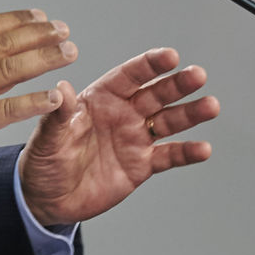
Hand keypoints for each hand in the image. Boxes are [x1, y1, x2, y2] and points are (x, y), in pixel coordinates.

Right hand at [0, 10, 77, 194]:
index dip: (16, 20)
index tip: (39, 16)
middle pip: (3, 43)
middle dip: (38, 34)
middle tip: (63, 30)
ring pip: (10, 68)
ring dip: (44, 58)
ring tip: (69, 52)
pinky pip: (7, 109)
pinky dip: (33, 101)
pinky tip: (54, 97)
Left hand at [16, 47, 219, 225]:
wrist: (48, 198)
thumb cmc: (44, 161)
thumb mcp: (46, 138)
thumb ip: (58, 115)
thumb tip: (60, 89)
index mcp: (100, 99)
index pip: (129, 76)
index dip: (149, 65)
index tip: (170, 56)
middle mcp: (123, 114)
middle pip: (156, 94)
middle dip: (177, 84)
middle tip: (197, 75)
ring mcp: (134, 138)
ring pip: (169, 121)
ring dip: (190, 113)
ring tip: (210, 106)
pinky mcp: (141, 165)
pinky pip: (169, 156)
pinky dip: (187, 152)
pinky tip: (203, 148)